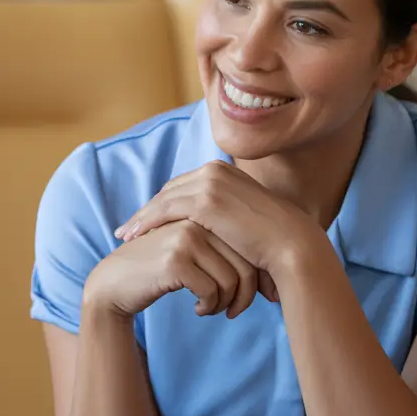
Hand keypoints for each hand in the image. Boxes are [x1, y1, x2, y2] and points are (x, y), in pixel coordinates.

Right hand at [84, 220, 259, 320]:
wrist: (114, 284)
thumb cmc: (156, 270)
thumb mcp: (188, 248)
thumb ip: (217, 242)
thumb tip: (265, 263)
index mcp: (202, 213)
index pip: (246, 246)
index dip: (253, 278)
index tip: (246, 297)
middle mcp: (195, 220)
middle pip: (244, 262)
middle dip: (244, 294)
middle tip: (233, 311)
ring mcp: (185, 238)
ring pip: (231, 279)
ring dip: (225, 303)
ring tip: (212, 309)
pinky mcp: (175, 261)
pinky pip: (212, 290)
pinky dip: (210, 306)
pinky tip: (198, 309)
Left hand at [114, 161, 324, 282]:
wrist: (291, 244)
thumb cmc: (272, 239)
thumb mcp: (244, 217)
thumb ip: (225, 214)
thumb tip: (213, 227)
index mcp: (223, 171)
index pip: (183, 186)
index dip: (162, 204)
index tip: (147, 219)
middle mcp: (213, 170)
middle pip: (169, 190)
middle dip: (148, 210)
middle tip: (128, 227)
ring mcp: (209, 183)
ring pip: (163, 200)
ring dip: (141, 217)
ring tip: (125, 234)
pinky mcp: (204, 201)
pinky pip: (165, 211)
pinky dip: (147, 222)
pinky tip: (135, 236)